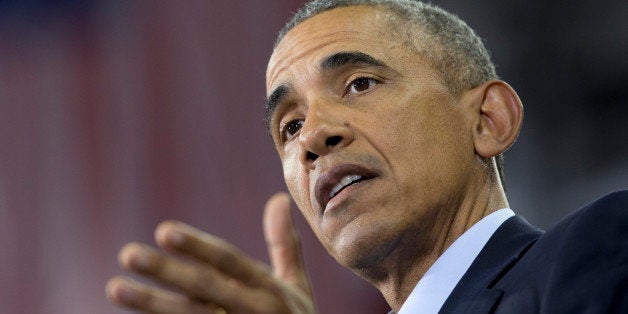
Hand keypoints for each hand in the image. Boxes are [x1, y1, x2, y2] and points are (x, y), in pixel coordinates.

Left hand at [106, 192, 315, 313]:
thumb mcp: (297, 289)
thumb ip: (285, 246)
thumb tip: (277, 198)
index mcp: (270, 292)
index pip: (230, 263)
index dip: (198, 247)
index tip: (164, 231)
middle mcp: (254, 313)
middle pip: (205, 289)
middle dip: (166, 272)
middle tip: (128, 253)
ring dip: (150, 303)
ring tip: (115, 286)